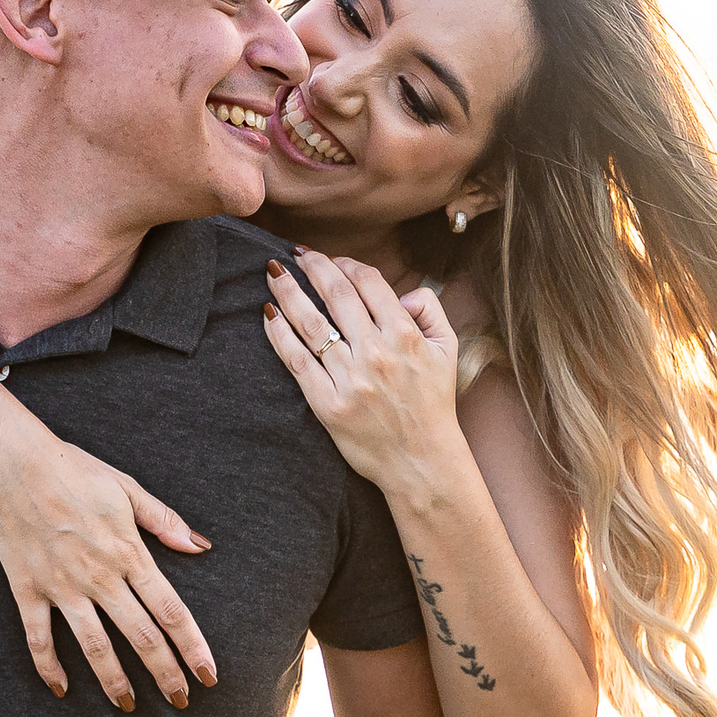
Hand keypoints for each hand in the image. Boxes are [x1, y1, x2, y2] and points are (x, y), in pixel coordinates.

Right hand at [0, 422, 216, 709]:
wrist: (12, 463)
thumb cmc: (74, 470)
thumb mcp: (127, 488)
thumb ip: (164, 521)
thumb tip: (200, 546)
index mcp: (129, 552)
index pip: (171, 611)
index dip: (193, 648)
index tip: (208, 676)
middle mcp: (100, 576)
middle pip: (142, 637)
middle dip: (165, 675)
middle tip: (180, 701)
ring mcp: (62, 586)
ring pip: (95, 646)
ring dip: (115, 681)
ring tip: (129, 706)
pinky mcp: (27, 589)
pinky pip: (39, 637)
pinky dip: (49, 667)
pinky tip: (61, 689)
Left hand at [263, 250, 461, 490]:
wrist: (421, 461)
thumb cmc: (433, 405)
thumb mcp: (448, 351)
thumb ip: (431, 311)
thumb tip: (405, 292)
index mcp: (405, 335)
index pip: (369, 284)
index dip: (346, 264)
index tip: (331, 259)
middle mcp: (376, 353)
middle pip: (336, 296)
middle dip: (312, 267)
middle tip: (296, 254)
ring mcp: (350, 379)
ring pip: (311, 324)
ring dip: (288, 293)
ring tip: (273, 273)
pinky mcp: (328, 405)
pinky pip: (297, 362)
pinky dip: (279, 336)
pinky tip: (268, 316)